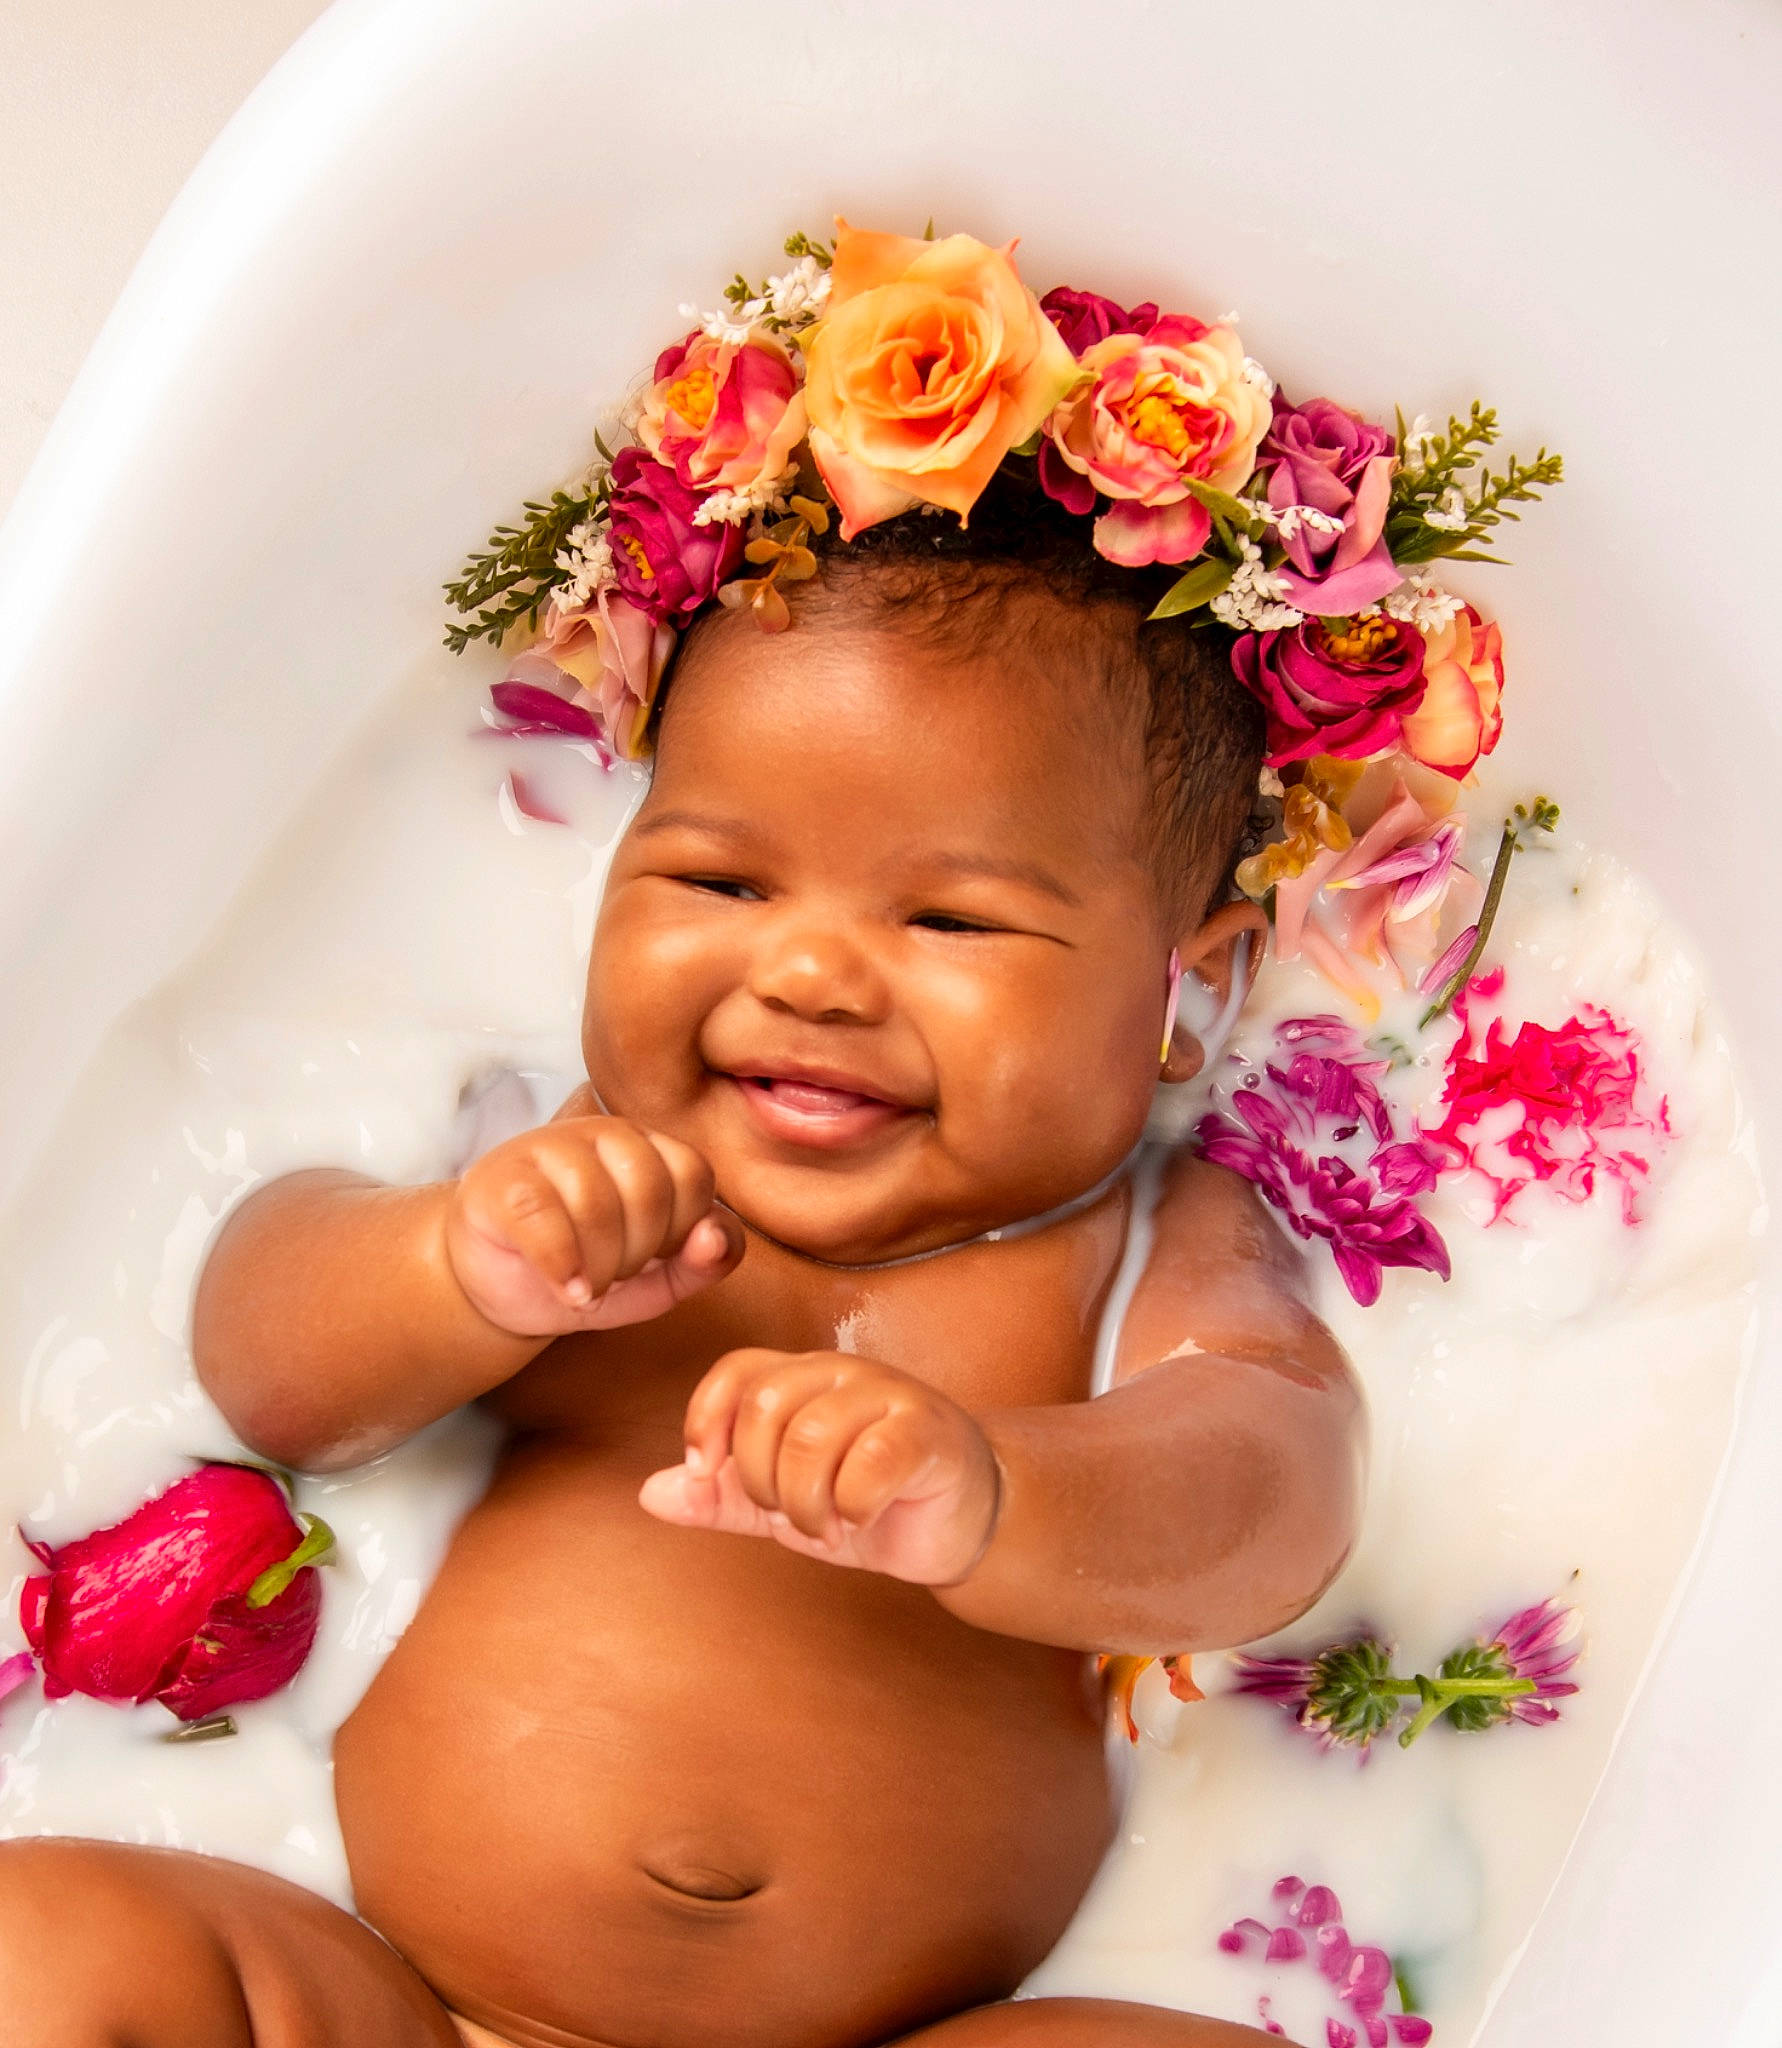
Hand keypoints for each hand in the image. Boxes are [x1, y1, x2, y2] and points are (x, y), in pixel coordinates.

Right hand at [445, 1117, 741, 1335]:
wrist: (504, 1288)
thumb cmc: (590, 1269)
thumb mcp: (662, 1277)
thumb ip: (707, 1259)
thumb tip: (714, 1235)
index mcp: (649, 1146)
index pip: (693, 1173)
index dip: (682, 1232)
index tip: (654, 1257)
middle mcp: (600, 1133)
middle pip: (648, 1188)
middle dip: (639, 1253)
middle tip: (614, 1274)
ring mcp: (546, 1149)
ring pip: (595, 1203)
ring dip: (600, 1267)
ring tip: (587, 1284)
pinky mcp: (498, 1181)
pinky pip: (543, 1216)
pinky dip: (562, 1266)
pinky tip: (567, 1289)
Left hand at [638, 1350, 1000, 1584]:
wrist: (962, 1519)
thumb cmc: (870, 1501)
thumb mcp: (784, 1504)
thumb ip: (722, 1497)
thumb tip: (649, 1492)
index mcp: (802, 1379)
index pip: (736, 1372)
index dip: (706, 1421)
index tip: (708, 1474)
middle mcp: (842, 1374)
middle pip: (765, 1409)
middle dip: (760, 1480)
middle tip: (785, 1517)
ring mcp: (889, 1396)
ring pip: (811, 1438)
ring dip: (804, 1505)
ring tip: (824, 1529)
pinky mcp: (928, 1431)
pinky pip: (869, 1464)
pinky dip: (851, 1508)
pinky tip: (860, 1522)